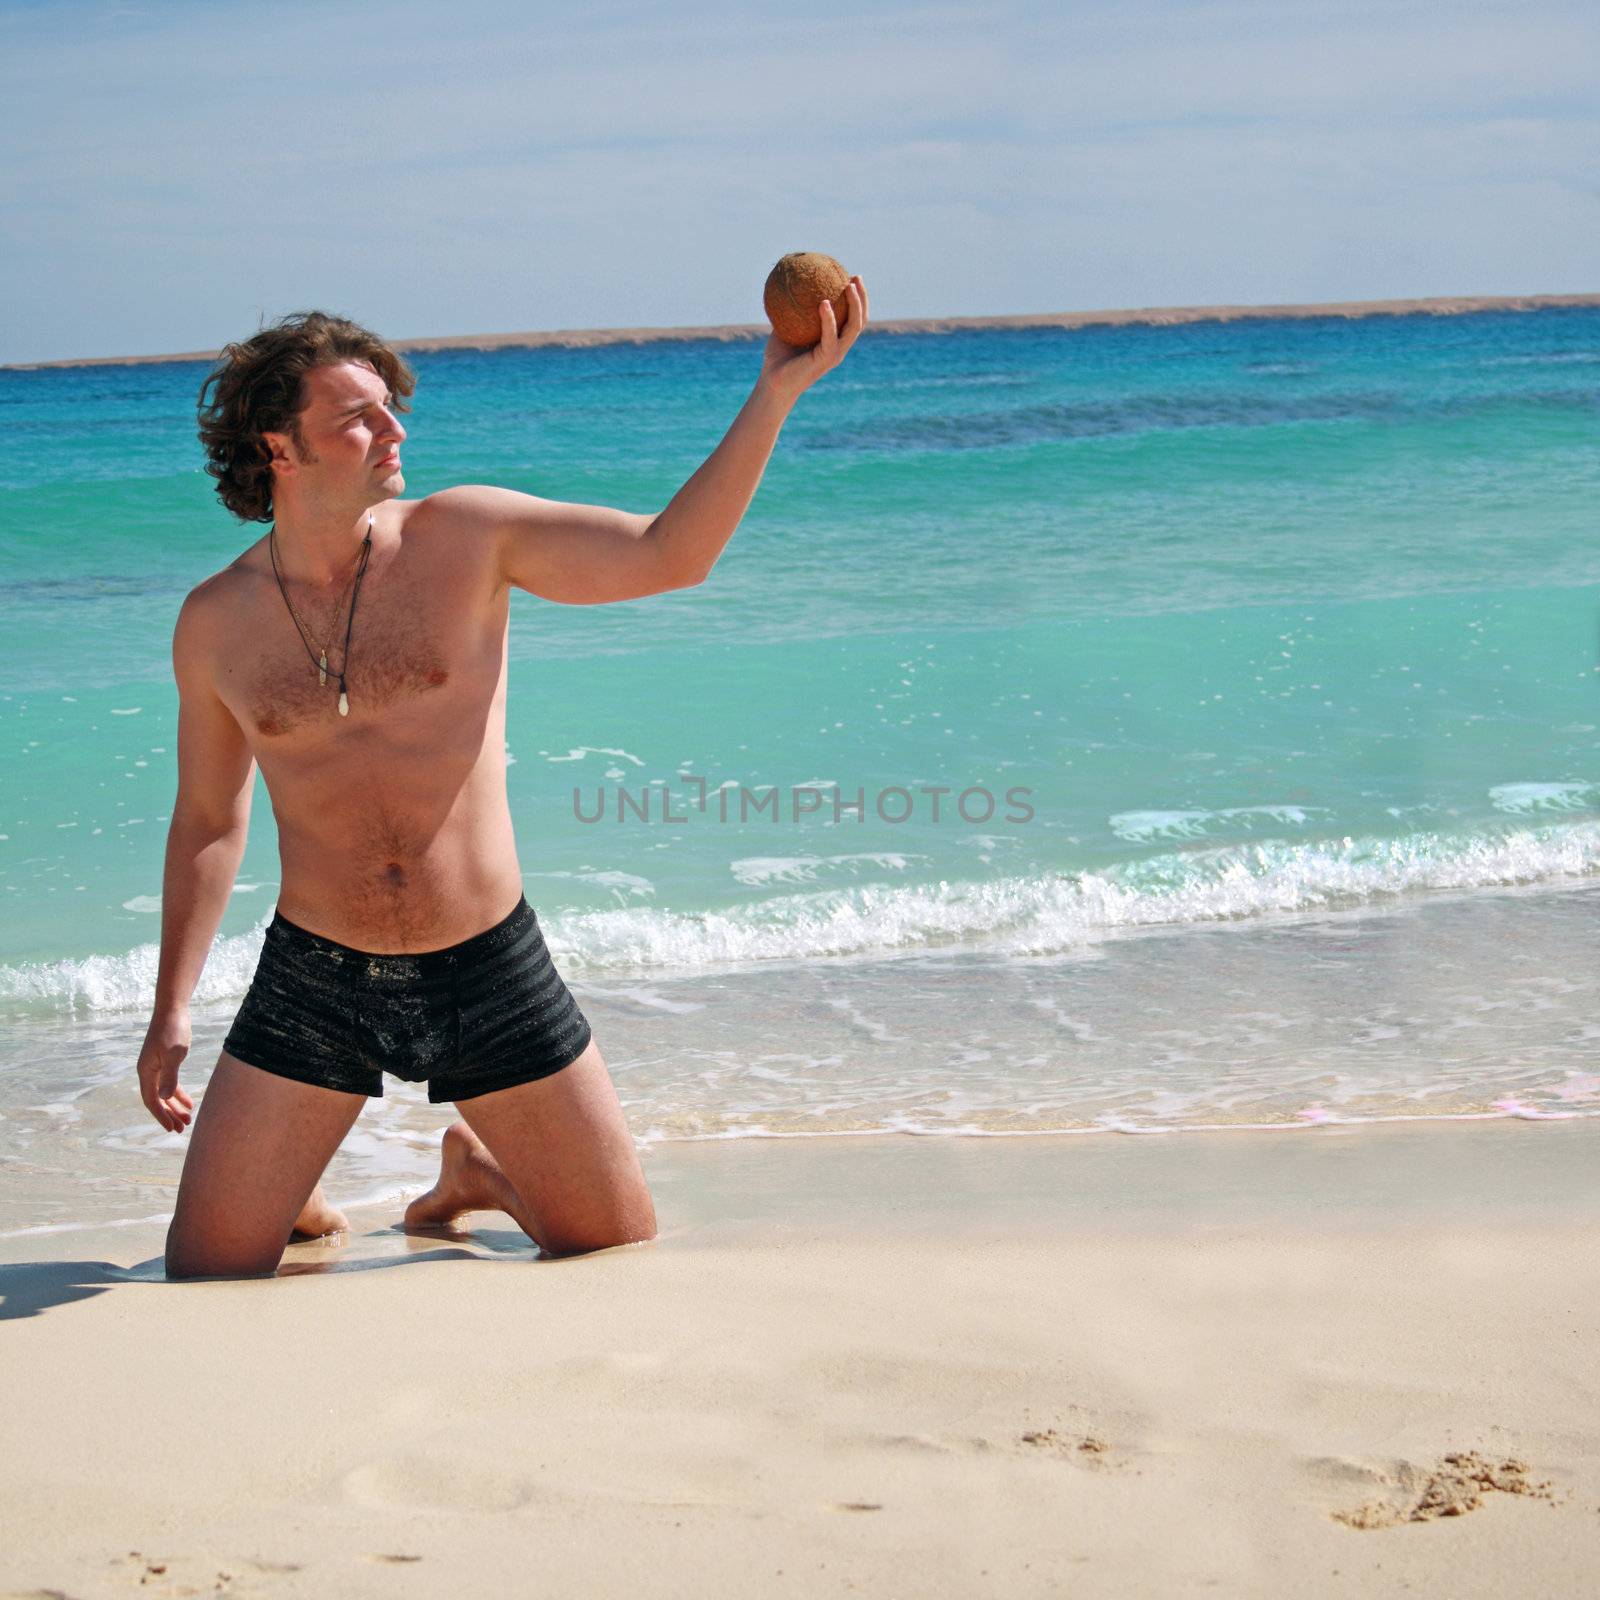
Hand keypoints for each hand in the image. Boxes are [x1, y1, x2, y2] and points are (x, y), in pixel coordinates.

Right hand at [137, 1007, 194, 1132]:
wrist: (173, 1009)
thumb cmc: (173, 1030)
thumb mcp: (174, 1054)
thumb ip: (169, 1076)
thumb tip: (163, 1098)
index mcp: (146, 1071)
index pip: (151, 1100)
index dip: (161, 1115)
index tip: (171, 1129)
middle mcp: (148, 1071)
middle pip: (157, 1100)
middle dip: (169, 1115)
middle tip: (182, 1129)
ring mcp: (156, 1066)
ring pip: (164, 1093)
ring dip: (175, 1107)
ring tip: (187, 1120)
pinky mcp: (165, 1061)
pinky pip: (170, 1083)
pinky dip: (178, 1093)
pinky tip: (189, 1102)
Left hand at [757, 275, 868, 403]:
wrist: (772, 382)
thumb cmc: (778, 357)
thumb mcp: (786, 326)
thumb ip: (793, 308)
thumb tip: (790, 282)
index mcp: (834, 340)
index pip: (853, 318)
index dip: (858, 298)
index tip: (852, 277)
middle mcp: (839, 347)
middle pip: (860, 320)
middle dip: (863, 297)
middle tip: (856, 277)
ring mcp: (835, 354)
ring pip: (854, 327)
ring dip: (855, 305)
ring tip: (849, 286)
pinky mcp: (826, 359)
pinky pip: (830, 336)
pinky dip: (829, 319)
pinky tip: (823, 302)